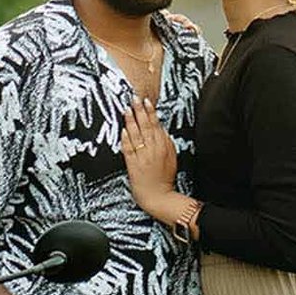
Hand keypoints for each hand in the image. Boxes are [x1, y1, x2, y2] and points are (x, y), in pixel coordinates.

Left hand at [120, 97, 180, 213]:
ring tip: (127, 109)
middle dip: (140, 111)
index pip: (157, 125)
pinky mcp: (133, 164)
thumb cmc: (165, 178)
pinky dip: (126, 139)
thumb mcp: (171, 157)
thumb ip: (166, 142)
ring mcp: (143, 156)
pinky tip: (124, 130)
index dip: (151, 112)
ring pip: (137, 135)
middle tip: (134, 99)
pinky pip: (129, 149)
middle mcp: (154, 149)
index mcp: (164, 146)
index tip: (147, 101)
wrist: (159, 196)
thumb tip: (161, 129)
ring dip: (131, 121)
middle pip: (146, 126)